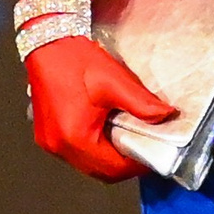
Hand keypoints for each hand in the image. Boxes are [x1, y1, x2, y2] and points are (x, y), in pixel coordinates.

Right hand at [26, 34, 175, 183]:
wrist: (47, 41)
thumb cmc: (75, 59)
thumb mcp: (115, 81)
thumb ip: (142, 104)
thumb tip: (166, 117)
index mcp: (74, 137)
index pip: (114, 168)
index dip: (138, 164)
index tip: (154, 153)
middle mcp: (59, 145)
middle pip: (101, 172)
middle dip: (124, 163)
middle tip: (143, 146)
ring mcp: (50, 142)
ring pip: (88, 164)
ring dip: (109, 157)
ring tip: (125, 137)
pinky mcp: (47, 134)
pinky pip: (76, 153)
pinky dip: (94, 149)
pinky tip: (105, 131)